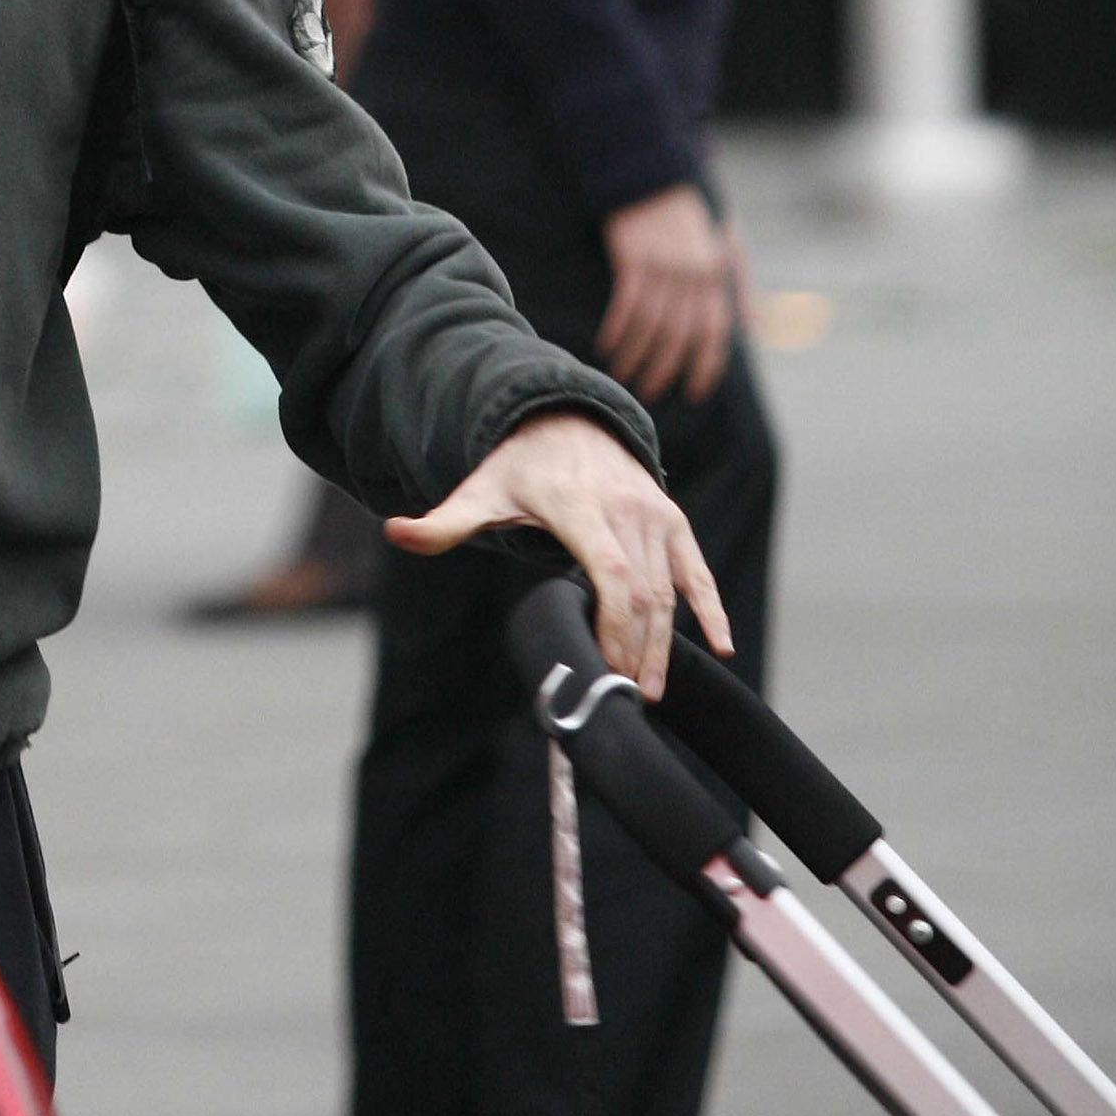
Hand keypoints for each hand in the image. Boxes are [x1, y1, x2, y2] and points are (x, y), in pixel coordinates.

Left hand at [384, 409, 730, 696]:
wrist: (564, 418)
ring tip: (649, 690)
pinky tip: (722, 644)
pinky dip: (711, 605)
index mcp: (578, 507)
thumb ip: (442, 522)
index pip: (611, 575)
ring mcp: (653, 514)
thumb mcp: (478, 490)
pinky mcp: (671, 520)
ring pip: (668, 590)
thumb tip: (393, 531)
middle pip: (643, 593)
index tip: (606, 669)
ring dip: (664, 643)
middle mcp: (624, 509)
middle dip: (637, 649)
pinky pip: (695, 568)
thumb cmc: (517, 466)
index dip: (616, 626)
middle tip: (626, 698)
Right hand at [598, 182, 737, 404]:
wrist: (652, 176)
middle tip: (650, 393)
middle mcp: (692, 272)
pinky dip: (616, 329)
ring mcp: (663, 264)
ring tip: (623, 376)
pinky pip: (625, 304)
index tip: (694, 392)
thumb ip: (740, 285)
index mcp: (716, 272)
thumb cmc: (691, 215)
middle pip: (679, 334)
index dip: (705, 364)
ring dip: (635, 355)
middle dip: (664, 369)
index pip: (714, 330)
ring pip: (650, 324)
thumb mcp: (725, 244)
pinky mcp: (633, 256)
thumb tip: (753, 329)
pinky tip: (606, 346)